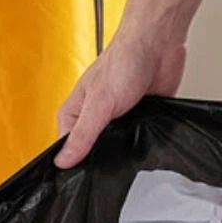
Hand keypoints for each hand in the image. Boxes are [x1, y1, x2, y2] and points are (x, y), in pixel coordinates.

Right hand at [55, 32, 185, 168]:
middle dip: (101, 159)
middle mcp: (93, 116)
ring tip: (127, 152)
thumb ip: (83, 135)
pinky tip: (145, 144)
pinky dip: (142, 144)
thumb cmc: (125, 60)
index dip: (74, 164)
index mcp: (75, 112)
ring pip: (116, 148)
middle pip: (91, 151)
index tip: (83, 178)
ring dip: (123, 151)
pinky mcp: (138, 121)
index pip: (67, 148)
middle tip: (109, 168)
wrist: (158, 44)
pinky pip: (137, 142)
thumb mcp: (98, 104)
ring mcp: (117, 120)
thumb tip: (63, 160)